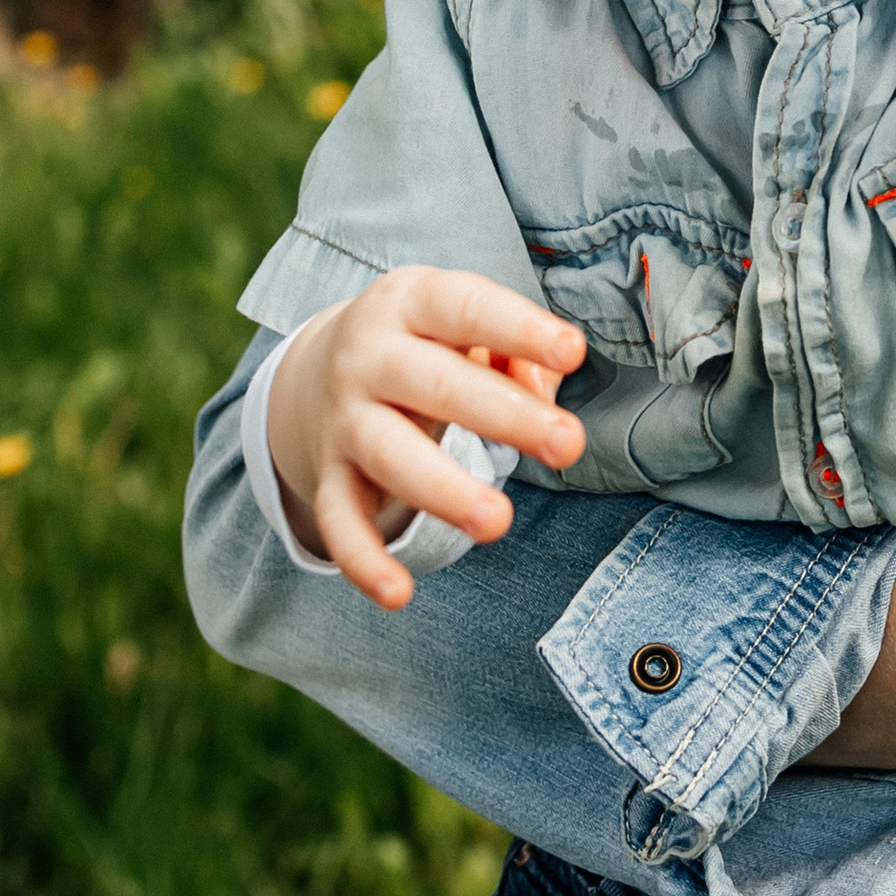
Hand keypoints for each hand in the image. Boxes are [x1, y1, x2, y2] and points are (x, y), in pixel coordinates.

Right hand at [265, 267, 587, 609]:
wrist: (322, 367)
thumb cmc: (431, 341)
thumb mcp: (467, 323)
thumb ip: (516, 350)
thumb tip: (544, 393)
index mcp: (410, 301)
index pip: (465, 307)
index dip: (518, 328)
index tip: (573, 351)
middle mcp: (368, 357)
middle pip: (435, 384)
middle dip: (504, 416)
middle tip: (568, 445)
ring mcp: (344, 418)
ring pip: (390, 455)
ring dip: (444, 490)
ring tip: (498, 521)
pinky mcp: (329, 475)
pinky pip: (340, 520)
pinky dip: (363, 561)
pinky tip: (399, 595)